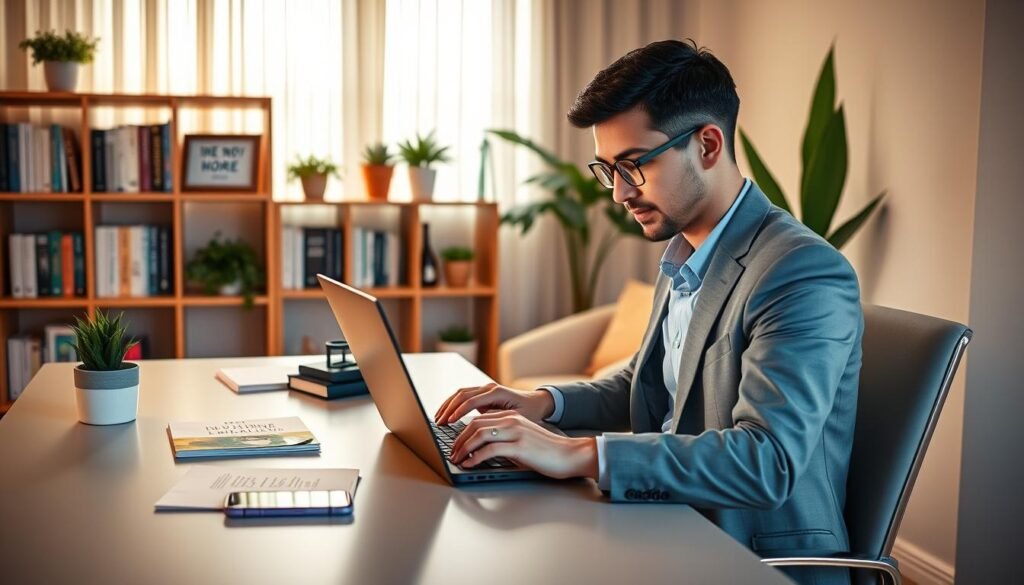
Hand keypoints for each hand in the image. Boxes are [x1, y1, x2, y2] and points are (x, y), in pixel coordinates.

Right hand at [433, 382, 553, 424]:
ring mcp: (485, 388)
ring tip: (438, 419)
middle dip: (449, 409)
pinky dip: (452, 404)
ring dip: (448, 405)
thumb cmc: (531, 412)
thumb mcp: (518, 419)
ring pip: (460, 393)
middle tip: (439, 423)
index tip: (450, 422)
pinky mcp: (482, 393)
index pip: (472, 400)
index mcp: (498, 392)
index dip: (459, 411)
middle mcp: (490, 388)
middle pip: (463, 395)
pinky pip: (463, 396)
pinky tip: (446, 414)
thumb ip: (500, 422)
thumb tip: (482, 431)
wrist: (537, 402)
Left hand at [449, 411, 597, 479]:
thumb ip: (505, 438)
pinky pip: (489, 450)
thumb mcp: (522, 437)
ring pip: (479, 435)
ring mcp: (515, 432)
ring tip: (457, 459)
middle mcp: (511, 420)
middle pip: (474, 424)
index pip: (479, 419)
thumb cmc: (547, 451)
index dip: (462, 432)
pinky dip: (475, 457)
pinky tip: (470, 464)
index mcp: (511, 416)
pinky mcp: (519, 447)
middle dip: (459, 440)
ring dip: (463, 448)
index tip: (455, 444)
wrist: (570, 454)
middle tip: (452, 453)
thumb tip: (483, 448)